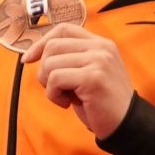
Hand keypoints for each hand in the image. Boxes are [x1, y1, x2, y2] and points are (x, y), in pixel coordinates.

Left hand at [21, 22, 133, 139]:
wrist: (126, 125)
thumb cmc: (100, 102)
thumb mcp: (86, 73)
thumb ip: (69, 58)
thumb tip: (32, 53)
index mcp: (101, 43)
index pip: (64, 29)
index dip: (41, 42)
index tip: (28, 59)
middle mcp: (101, 47)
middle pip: (52, 46)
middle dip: (44, 70)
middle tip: (58, 88)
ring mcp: (99, 61)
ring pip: (50, 63)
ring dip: (49, 86)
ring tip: (67, 97)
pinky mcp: (93, 77)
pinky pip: (55, 79)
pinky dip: (54, 95)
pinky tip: (69, 104)